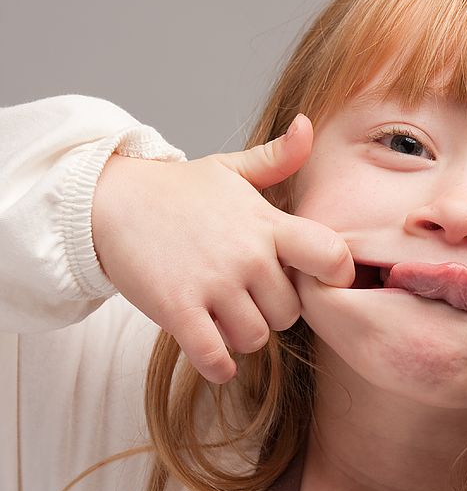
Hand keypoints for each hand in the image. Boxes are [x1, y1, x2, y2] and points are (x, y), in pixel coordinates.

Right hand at [92, 115, 353, 383]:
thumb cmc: (178, 190)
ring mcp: (214, 283)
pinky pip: (215, 356)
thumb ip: (276, 158)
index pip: (331, 256)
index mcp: (268, 223)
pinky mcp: (178, 308)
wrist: (108, 200)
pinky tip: (214, 354)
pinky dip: (218, 365)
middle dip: (273, 311)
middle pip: (291, 312)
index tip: (319, 281)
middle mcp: (248, 254)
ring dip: (243, 335)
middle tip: (251, 299)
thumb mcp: (230, 168)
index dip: (335, 276)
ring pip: (256, 337)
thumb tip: (308, 126)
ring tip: (225, 317)